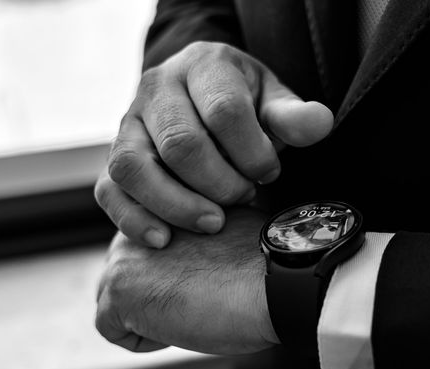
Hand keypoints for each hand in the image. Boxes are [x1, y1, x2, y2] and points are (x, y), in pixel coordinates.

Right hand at [94, 41, 333, 248]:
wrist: (198, 96)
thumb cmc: (241, 104)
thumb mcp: (271, 101)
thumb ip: (292, 116)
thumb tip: (320, 124)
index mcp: (202, 67)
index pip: (224, 111)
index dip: (252, 152)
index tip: (269, 173)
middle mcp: (156, 90)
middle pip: (180, 144)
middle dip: (220, 183)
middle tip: (246, 198)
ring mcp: (127, 125)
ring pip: (134, 168)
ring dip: (177, 205)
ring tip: (214, 224)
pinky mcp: (113, 158)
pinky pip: (109, 191)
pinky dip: (133, 219)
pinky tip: (164, 240)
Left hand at [95, 207, 278, 353]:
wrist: (274, 283)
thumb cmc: (261, 266)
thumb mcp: (222, 235)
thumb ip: (192, 239)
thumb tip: (189, 262)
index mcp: (162, 205)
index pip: (146, 254)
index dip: (174, 277)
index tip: (208, 279)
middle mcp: (136, 223)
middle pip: (127, 278)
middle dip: (156, 297)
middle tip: (203, 296)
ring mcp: (123, 256)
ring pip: (118, 303)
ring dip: (152, 316)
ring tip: (195, 306)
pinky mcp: (119, 290)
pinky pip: (116, 330)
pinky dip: (149, 339)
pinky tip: (183, 320)